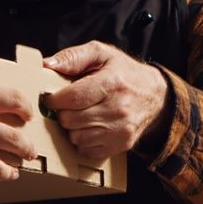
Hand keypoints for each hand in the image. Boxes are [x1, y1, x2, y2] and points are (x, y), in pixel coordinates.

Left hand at [43, 41, 168, 161]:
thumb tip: (47, 65)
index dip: (54, 100)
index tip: (51, 98)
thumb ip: (73, 57)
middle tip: (69, 106)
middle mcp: (118, 108)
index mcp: (112, 83)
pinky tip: (90, 127)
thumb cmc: (123, 72)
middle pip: (71, 120)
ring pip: (76, 137)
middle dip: (64, 112)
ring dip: (73, 128)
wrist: (155, 96)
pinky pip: (87, 150)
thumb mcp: (102, 54)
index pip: (72, 98)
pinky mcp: (121, 144)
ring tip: (81, 115)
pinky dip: (83, 140)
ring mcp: (121, 130)